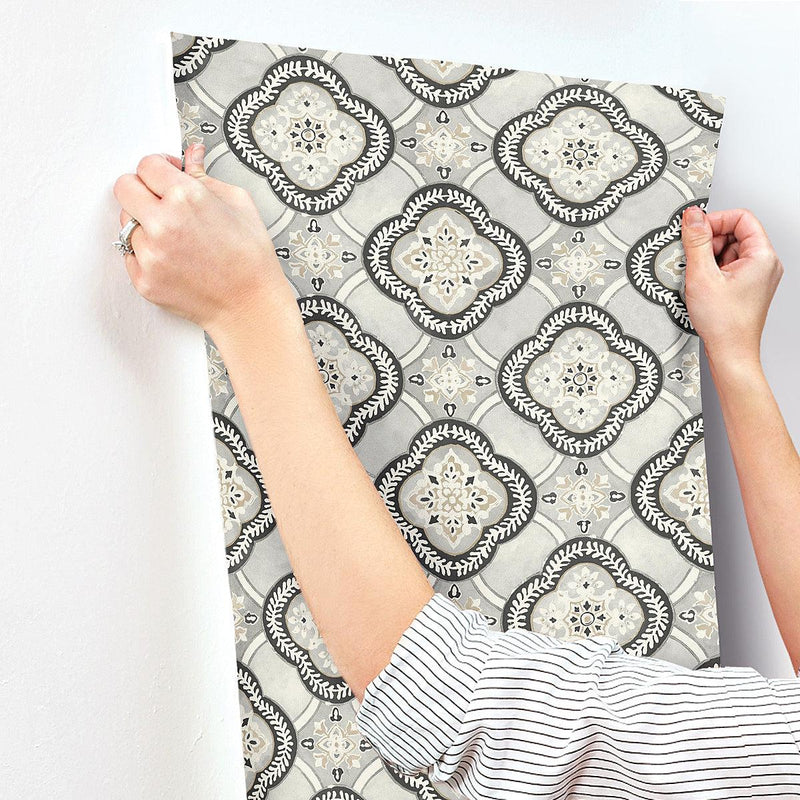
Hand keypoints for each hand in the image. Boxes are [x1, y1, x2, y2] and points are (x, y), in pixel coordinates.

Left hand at [112, 143, 291, 336]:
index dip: (158, 168)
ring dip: (144, 224)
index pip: (146, 165)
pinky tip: (173, 259)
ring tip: (175, 237)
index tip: (165, 176)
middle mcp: (163, 224)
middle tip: (161, 201)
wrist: (250, 305)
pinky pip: (130, 255)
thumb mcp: (238, 204)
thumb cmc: (251, 259)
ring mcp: (150, 254)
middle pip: (124, 188)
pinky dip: (146, 254)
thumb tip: (191, 156)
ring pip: (126, 223)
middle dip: (142, 189)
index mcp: (186, 197)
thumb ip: (205, 176)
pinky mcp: (144, 280)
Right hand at [680, 205, 783, 368]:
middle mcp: (765, 264)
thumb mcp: (702, 276)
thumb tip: (693, 216)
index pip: (741, 218)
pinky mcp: (747, 287)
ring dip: (709, 258)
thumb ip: (696, 241)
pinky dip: (713, 271)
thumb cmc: (724, 323)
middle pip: (735, 234)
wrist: (731, 353)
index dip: (716, 220)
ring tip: (700, 278)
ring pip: (730, 251)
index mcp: (762, 256)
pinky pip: (729, 267)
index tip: (696, 230)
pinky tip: (704, 286)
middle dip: (710, 242)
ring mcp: (757, 276)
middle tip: (694, 259)